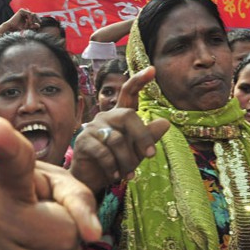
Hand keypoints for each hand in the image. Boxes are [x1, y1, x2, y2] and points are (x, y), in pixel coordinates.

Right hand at [0, 116, 101, 249]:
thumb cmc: (34, 194)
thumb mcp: (60, 183)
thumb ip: (80, 199)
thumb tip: (93, 234)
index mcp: (7, 178)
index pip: (12, 162)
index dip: (7, 145)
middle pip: (64, 238)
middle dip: (70, 230)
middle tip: (51, 217)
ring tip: (44, 232)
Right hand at [5, 8, 39, 32]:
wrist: (13, 27)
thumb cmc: (20, 27)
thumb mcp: (28, 27)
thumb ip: (33, 26)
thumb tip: (39, 25)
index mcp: (27, 15)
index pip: (35, 15)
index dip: (38, 18)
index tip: (40, 22)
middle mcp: (25, 12)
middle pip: (34, 14)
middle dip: (35, 19)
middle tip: (34, 25)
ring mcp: (23, 10)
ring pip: (32, 14)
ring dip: (32, 20)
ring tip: (29, 25)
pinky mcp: (21, 10)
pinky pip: (29, 14)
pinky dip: (30, 18)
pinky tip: (28, 22)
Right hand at [70, 66, 169, 193]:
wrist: (92, 180)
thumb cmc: (117, 163)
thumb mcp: (137, 151)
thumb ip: (149, 137)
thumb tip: (166, 122)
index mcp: (120, 116)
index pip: (128, 93)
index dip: (139, 81)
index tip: (152, 70)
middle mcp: (106, 117)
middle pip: (128, 116)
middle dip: (142, 136)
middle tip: (151, 155)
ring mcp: (92, 128)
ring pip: (117, 139)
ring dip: (127, 161)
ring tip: (130, 175)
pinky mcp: (83, 141)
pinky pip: (103, 152)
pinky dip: (113, 167)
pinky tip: (116, 176)